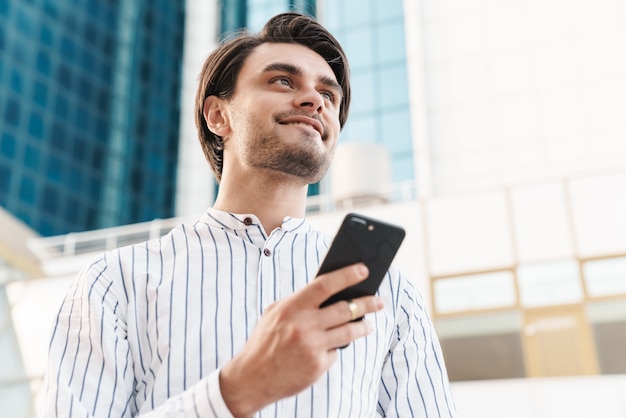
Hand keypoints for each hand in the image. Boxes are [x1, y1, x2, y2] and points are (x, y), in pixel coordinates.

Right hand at [219, 263, 383, 416]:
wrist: (251, 378)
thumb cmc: (264, 341)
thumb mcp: (275, 314)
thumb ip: (299, 303)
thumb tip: (330, 292)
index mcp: (292, 307)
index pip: (325, 285)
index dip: (347, 275)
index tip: (363, 270)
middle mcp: (304, 325)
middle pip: (345, 309)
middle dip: (367, 302)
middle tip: (378, 300)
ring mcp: (312, 347)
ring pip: (349, 332)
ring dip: (363, 326)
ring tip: (368, 324)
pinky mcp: (317, 366)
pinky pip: (335, 352)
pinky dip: (334, 348)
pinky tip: (331, 347)